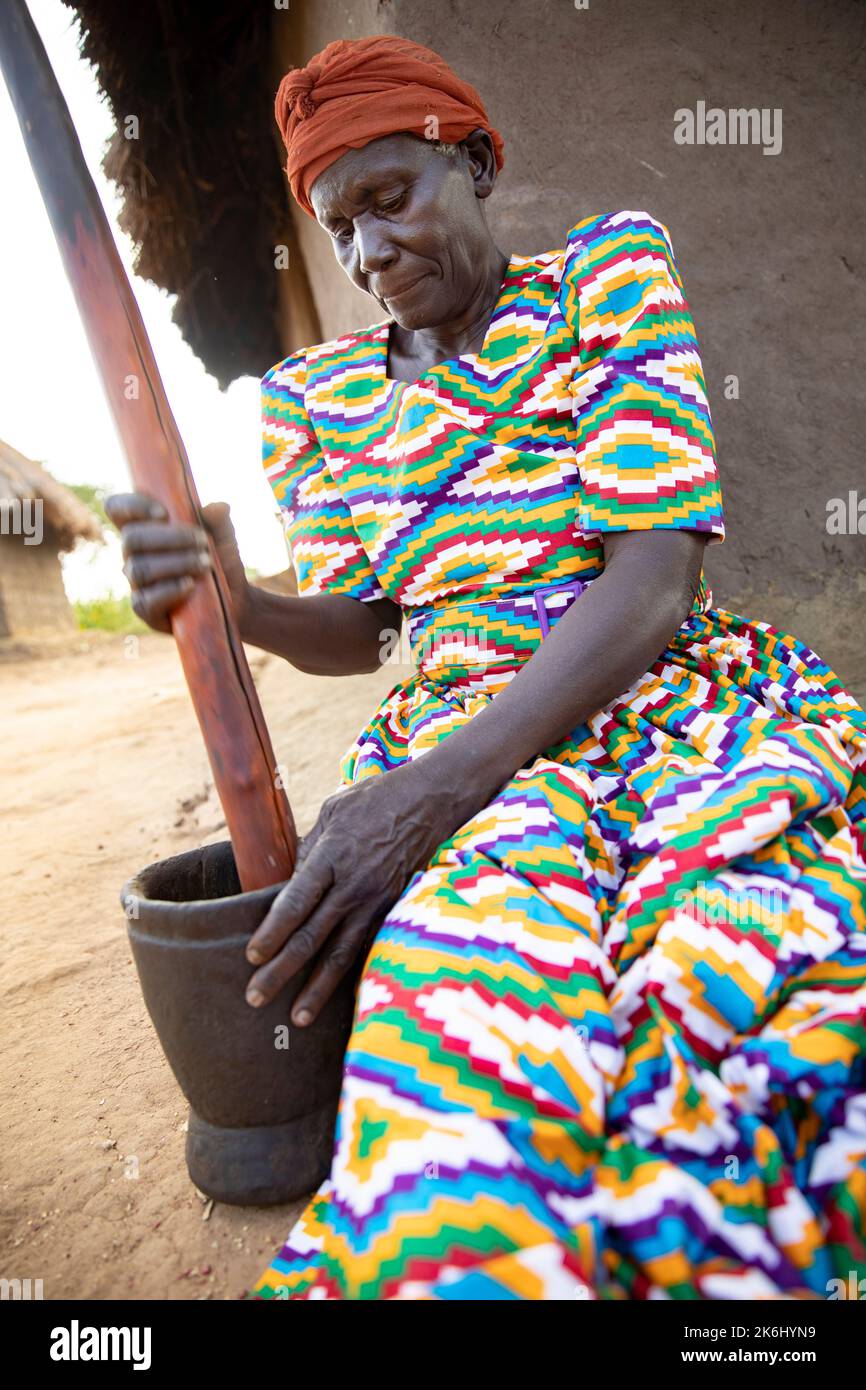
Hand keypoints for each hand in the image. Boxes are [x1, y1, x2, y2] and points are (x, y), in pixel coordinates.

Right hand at [104, 493, 249, 632]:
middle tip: (203, 540)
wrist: (232, 605)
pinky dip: (169, 590)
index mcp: (144, 529)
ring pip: (139, 568)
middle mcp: (133, 554)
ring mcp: (136, 583)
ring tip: (206, 563)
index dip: (132, 505)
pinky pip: (145, 601)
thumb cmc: (220, 565)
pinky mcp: (145, 610)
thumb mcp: (224, 542)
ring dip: (175, 562)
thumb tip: (217, 508)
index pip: (116, 508)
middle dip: (170, 537)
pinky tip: (190, 585)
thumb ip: (221, 524)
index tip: (164, 513)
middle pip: (131, 538)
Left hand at [244, 766, 457, 1022]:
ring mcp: (377, 900)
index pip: (295, 901)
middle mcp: (354, 884)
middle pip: (312, 936)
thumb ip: (308, 851)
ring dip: (316, 989)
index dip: (272, 932)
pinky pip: (367, 947)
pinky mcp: (393, 909)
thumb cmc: (376, 800)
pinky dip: (349, 976)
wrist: (431, 801)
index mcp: (332, 855)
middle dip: (281, 971)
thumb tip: (286, 885)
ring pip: (342, 953)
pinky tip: (337, 1000)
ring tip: (296, 1018)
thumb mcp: (333, 813)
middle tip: (255, 999)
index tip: (252, 956)